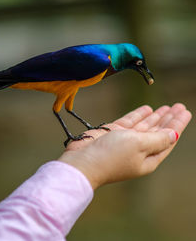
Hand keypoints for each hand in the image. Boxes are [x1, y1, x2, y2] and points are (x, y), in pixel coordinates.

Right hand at [59, 103, 191, 188]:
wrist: (82, 161)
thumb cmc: (111, 156)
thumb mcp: (139, 145)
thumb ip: (157, 138)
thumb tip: (173, 134)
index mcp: (148, 158)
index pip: (168, 139)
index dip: (177, 124)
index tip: (184, 111)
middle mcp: (139, 150)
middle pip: (158, 131)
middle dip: (169, 119)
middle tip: (179, 106)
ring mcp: (126, 141)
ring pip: (145, 126)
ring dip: (156, 116)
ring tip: (167, 106)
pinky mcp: (114, 133)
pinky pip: (131, 122)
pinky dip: (139, 115)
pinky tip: (148, 109)